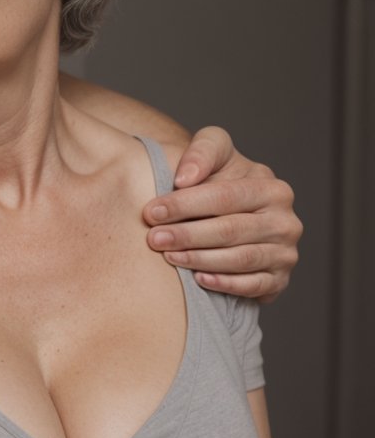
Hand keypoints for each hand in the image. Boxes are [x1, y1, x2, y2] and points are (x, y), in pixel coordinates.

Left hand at [143, 127, 301, 301]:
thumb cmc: (218, 183)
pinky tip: (198, 279)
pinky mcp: (279, 280)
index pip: (225, 197)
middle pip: (231, 230)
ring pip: (240, 259)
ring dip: (200, 259)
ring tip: (169, 256)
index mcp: (272, 189)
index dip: (186, 205)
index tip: (152, 211)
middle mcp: (285, 221)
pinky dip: (225, 283)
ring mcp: (285, 253)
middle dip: (187, 235)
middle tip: (154, 239)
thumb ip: (202, 152)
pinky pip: (253, 286)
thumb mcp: (215, 153)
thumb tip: (185, 178)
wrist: (230, 217)